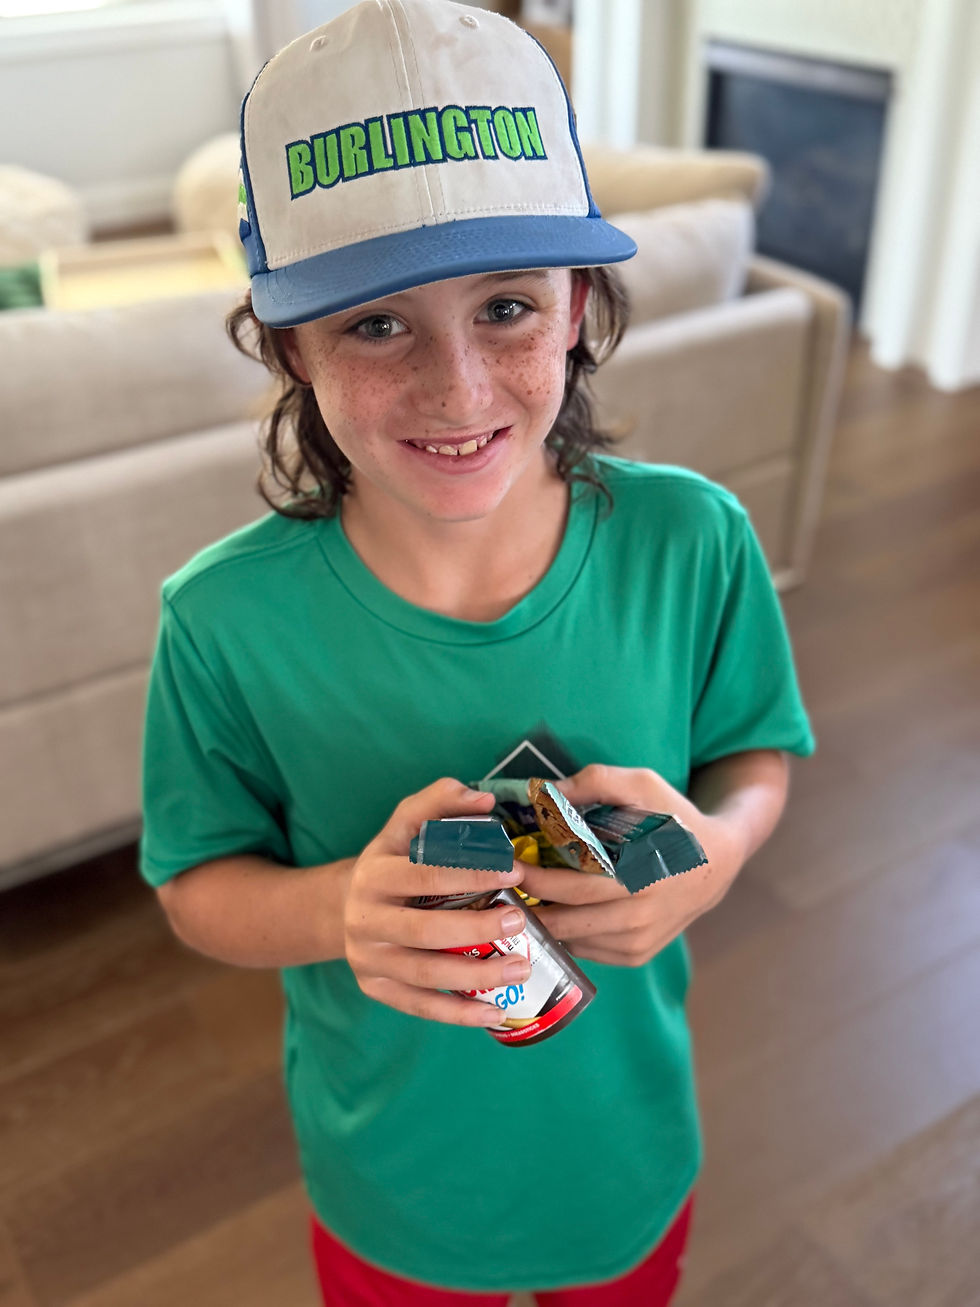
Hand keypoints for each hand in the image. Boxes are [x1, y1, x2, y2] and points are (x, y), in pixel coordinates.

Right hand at [343, 778, 531, 1025]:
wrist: (342, 904)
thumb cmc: (391, 860)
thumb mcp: (405, 823)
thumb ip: (440, 800)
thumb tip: (484, 800)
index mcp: (373, 874)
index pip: (424, 875)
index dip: (471, 873)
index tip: (514, 871)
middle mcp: (364, 920)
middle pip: (424, 932)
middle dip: (477, 928)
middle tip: (521, 920)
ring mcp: (367, 959)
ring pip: (424, 975)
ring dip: (477, 977)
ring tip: (522, 967)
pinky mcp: (375, 988)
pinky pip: (419, 1007)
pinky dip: (458, 1015)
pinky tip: (496, 1013)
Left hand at [518, 764, 744, 966]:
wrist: (718, 863)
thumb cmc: (674, 819)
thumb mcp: (643, 785)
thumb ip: (596, 782)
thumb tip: (545, 792)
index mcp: (639, 878)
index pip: (573, 889)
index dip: (535, 881)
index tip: (508, 868)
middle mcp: (639, 917)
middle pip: (566, 922)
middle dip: (527, 906)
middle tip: (499, 888)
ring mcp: (638, 942)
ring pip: (573, 941)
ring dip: (543, 923)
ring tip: (518, 900)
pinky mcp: (637, 955)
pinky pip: (588, 951)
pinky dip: (565, 935)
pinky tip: (554, 912)